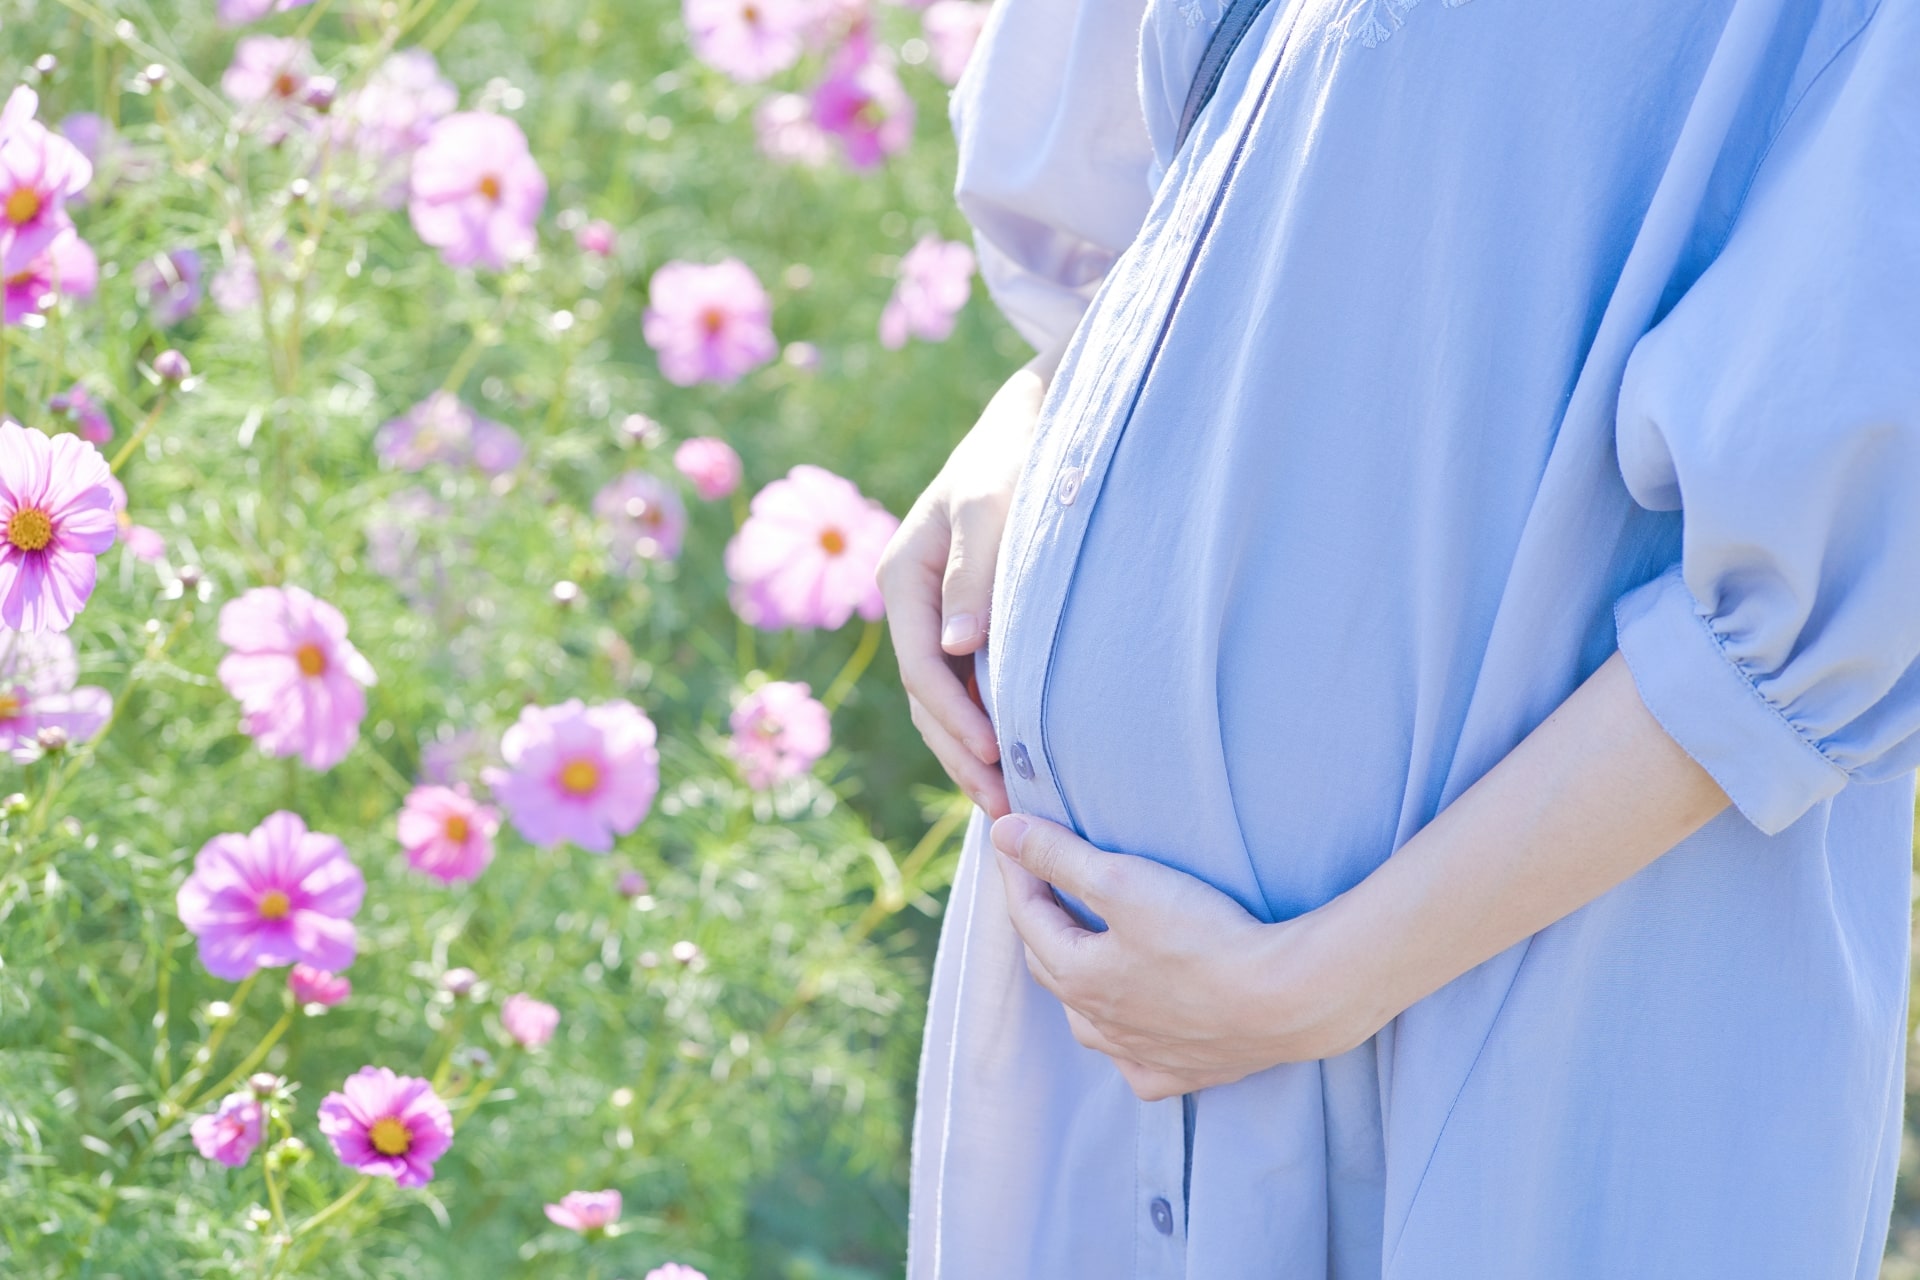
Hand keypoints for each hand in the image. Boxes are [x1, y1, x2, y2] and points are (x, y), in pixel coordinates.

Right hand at [877, 341, 1065, 817]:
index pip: (921, 666)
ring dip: (970, 751)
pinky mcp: (968, 621)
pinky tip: (1018, 761)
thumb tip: (958, 646)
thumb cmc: (1015, 455)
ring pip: (943, 700)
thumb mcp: (994, 503)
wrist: (1037, 419)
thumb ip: (974, 570)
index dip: (955, 718)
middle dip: (961, 753)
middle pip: (927, 698)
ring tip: (1010, 803)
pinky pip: (967, 685)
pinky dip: (986, 724)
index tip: (998, 756)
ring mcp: (938, 615)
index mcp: (902, 574)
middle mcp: (912, 602)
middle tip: (1005, 807)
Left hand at [991, 814, 1384, 1100]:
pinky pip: (1140, 1065)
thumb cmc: (1204, 936)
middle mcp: (1101, 1023)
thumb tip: (1004, 834)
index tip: (1015, 839)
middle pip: (1052, 967)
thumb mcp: (1124, 881)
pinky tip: (1137, 1034)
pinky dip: (1129, 1045)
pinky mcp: (1187, 1072)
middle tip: (1043, 886)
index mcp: (1078, 975)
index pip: (1029, 917)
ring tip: (1084, 956)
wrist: (1287, 1000)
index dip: (1020, 872)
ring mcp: (1143, 1054)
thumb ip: (1061, 857)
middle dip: (1042, 922)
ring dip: (1077, 986)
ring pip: (1089, 1022)